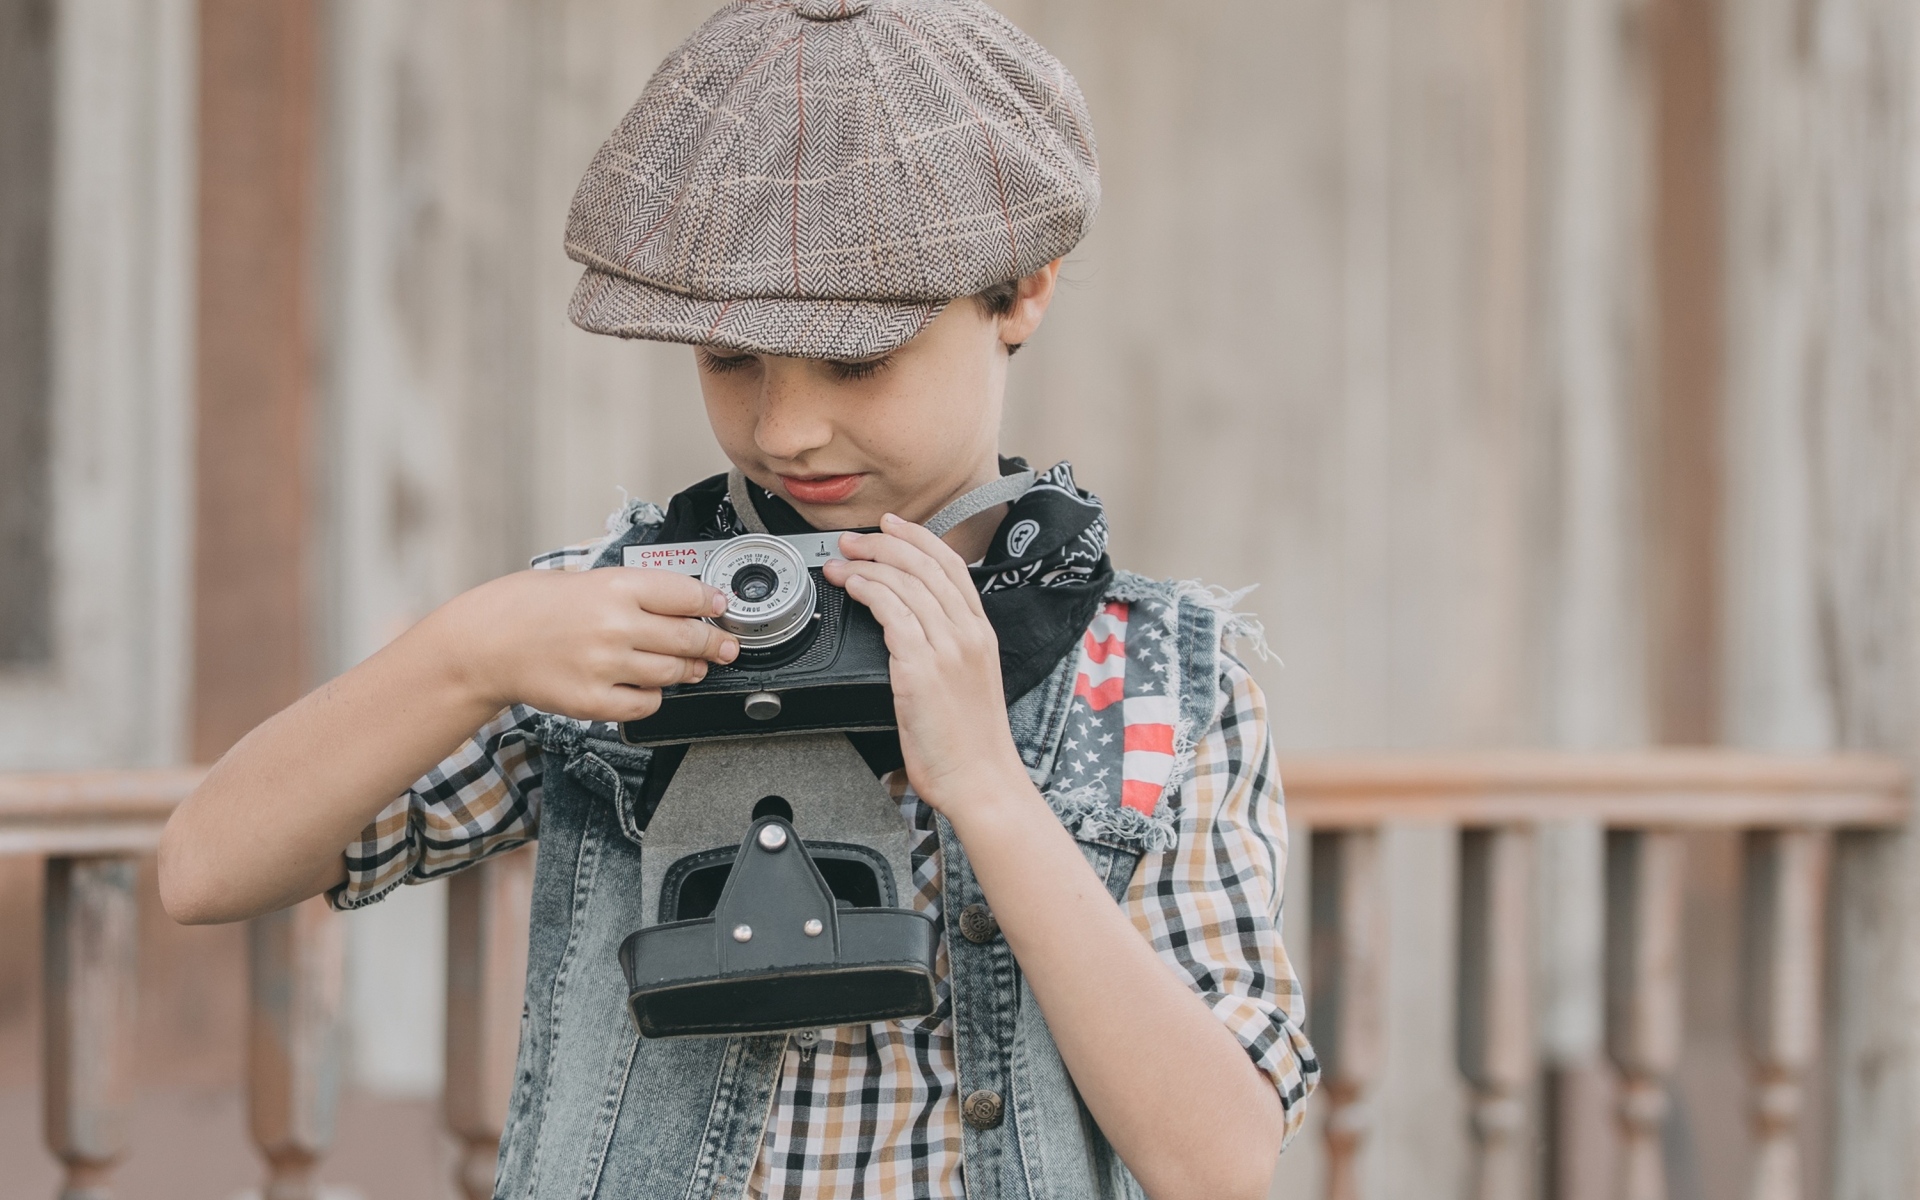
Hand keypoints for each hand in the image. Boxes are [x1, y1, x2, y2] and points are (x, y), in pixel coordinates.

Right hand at [428, 567, 738, 722]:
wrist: (486, 643)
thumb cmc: (532, 607)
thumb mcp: (585, 578)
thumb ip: (634, 592)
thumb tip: (685, 604)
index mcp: (616, 585)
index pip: (687, 594)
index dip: (712, 603)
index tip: (721, 608)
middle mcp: (616, 624)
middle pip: (690, 637)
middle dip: (716, 643)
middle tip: (725, 646)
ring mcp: (606, 665)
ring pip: (673, 672)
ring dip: (690, 671)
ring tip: (692, 667)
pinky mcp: (594, 700)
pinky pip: (647, 704)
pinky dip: (655, 697)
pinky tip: (648, 686)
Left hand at [822, 514, 1027, 812]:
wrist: (981, 780)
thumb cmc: (971, 743)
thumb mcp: (969, 682)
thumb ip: (948, 648)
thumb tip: (913, 626)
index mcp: (982, 633)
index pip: (952, 566)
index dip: (919, 538)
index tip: (892, 527)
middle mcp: (968, 633)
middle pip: (925, 565)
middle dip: (885, 543)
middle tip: (854, 540)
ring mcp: (948, 649)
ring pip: (905, 583)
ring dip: (867, 564)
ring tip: (841, 562)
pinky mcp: (922, 668)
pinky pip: (891, 612)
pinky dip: (867, 590)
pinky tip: (850, 587)